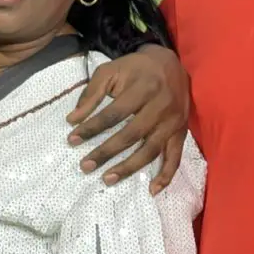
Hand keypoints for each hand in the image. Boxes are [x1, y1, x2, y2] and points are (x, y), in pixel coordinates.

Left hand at [66, 45, 188, 193]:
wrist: (169, 63)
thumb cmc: (135, 68)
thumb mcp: (110, 70)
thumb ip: (91, 93)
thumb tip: (72, 119)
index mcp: (142, 88)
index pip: (114, 113)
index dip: (92, 127)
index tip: (72, 140)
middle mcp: (160, 106)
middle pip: (131, 134)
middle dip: (106, 152)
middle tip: (85, 166)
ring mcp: (173, 121)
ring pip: (151, 149)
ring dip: (129, 168)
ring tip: (107, 179)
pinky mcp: (181, 132)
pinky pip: (175, 157)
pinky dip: (166, 176)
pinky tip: (152, 190)